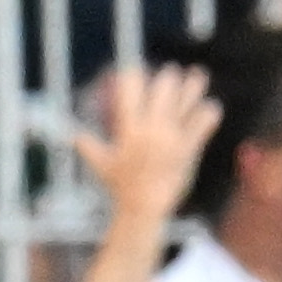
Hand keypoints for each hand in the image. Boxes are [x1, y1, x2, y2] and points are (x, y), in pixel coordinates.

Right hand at [73, 59, 218, 232]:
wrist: (143, 209)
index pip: (130, 89)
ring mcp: (172, 136)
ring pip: (188, 98)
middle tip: (170, 76)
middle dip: (167, 78)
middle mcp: (151, 128)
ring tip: (196, 77)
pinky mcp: (189, 147)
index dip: (132, 75)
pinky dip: (208, 112)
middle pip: (163, 85)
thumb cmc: (121, 189)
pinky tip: (207, 111)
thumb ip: (88, 147)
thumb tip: (72, 136)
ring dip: (193, 85)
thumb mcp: (101, 167)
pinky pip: (204, 120)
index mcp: (129, 129)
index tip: (135, 72)